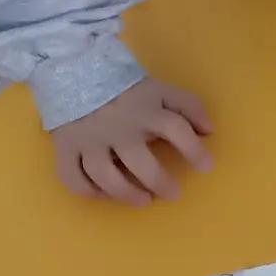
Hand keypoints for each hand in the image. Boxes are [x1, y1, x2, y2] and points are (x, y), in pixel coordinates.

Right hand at [53, 80, 212, 205]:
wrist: (77, 75)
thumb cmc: (127, 91)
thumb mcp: (162, 91)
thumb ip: (189, 106)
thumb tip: (210, 131)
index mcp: (146, 111)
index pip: (176, 129)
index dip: (194, 150)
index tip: (207, 167)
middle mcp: (118, 128)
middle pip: (139, 160)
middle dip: (159, 181)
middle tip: (174, 194)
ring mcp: (89, 139)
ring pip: (104, 174)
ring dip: (125, 193)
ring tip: (144, 201)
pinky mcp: (66, 147)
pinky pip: (72, 176)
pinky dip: (87, 190)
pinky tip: (104, 195)